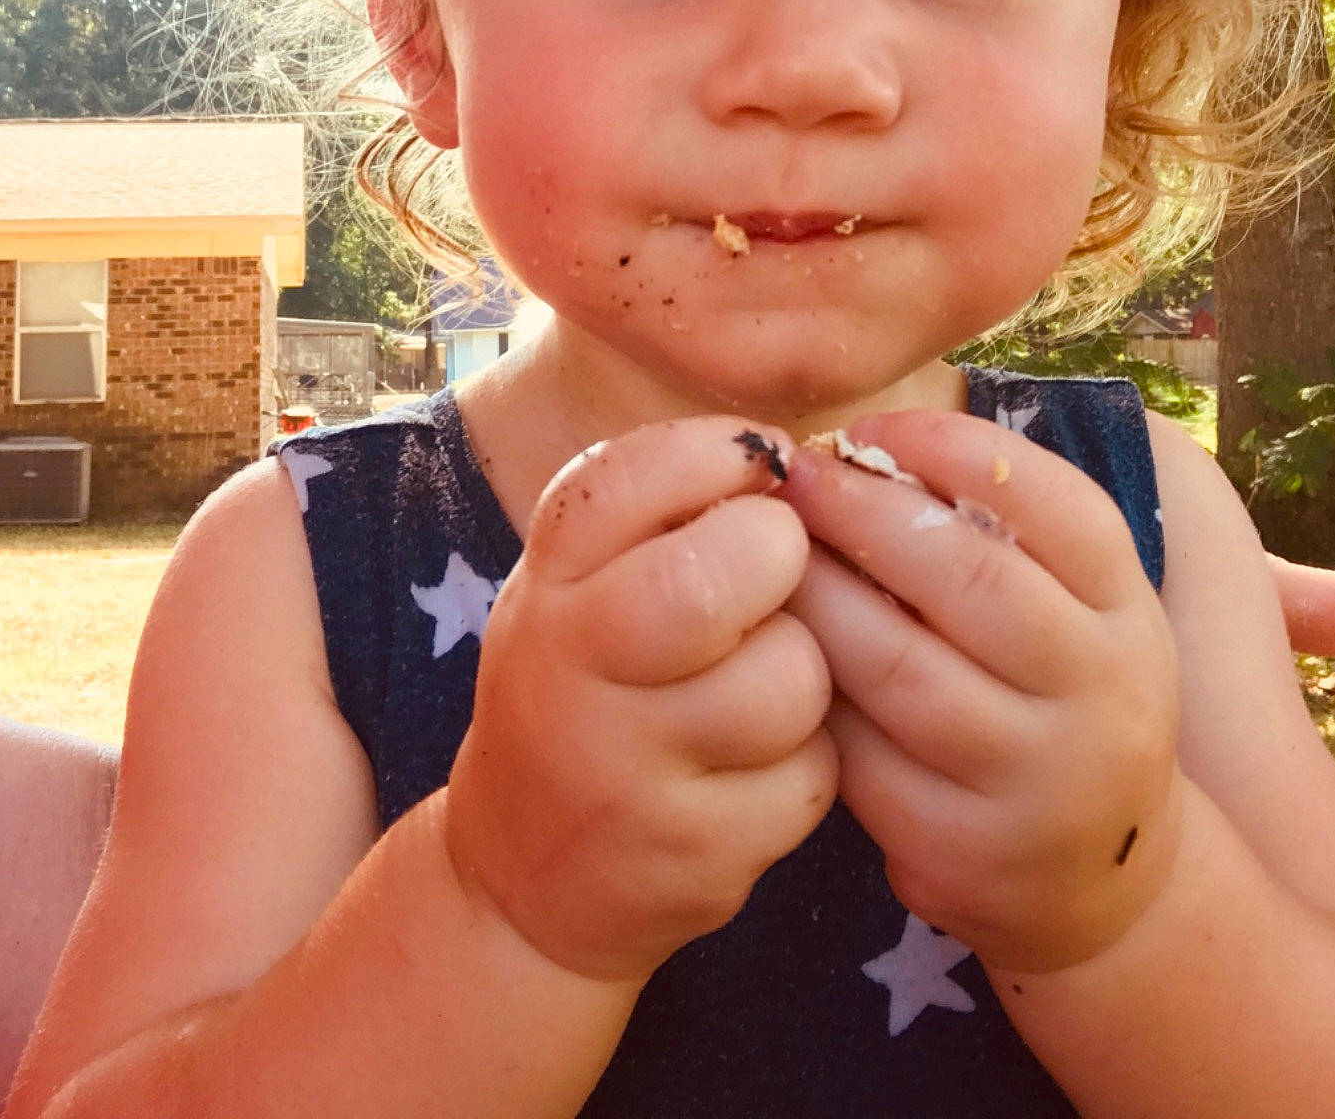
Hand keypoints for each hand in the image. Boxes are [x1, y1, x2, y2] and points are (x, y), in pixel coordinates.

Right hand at [445, 419, 837, 983]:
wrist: (523, 879)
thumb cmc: (586, 691)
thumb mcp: (577, 589)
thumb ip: (657, 518)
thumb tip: (798, 462)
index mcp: (547, 579)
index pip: (636, 473)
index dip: (723, 455)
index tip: (756, 472)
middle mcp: (570, 665)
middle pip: (719, 574)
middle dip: (778, 555)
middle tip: (773, 575)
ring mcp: (627, 768)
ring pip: (790, 677)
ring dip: (803, 675)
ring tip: (759, 686)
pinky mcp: (692, 854)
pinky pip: (811, 775)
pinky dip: (806, 767)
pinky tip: (755, 770)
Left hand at [782, 410, 1183, 974]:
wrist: (1096, 874)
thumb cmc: (1053, 689)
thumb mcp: (1073, 606)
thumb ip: (1001, 530)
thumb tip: (868, 440)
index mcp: (1127, 610)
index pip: (1056, 506)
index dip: (951, 451)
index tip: (867, 428)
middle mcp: (1099, 693)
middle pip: (969, 578)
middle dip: (862, 511)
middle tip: (791, 476)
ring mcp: (1034, 779)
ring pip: (898, 670)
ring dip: (817, 596)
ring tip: (762, 552)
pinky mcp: (961, 850)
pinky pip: (860, 754)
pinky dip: (809, 691)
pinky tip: (773, 648)